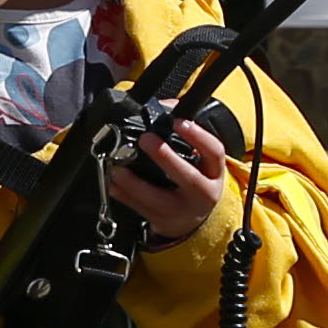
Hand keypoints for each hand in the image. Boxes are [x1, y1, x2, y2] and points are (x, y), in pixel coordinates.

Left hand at [106, 116, 228, 242]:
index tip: (178, 122)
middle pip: (187, 177)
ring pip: (158, 199)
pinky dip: (124, 196)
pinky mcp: (163, 222)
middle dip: (165, 157)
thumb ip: (185, 134)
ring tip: (118, 168)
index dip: (198, 136)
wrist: (193, 220)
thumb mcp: (200, 161)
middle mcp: (202, 193)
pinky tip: (113, 184)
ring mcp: (182, 210)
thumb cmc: (194, 182)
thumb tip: (167, 106)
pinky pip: (141, 210)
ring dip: (135, 183)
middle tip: (145, 139)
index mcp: (213, 173)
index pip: (213, 152)